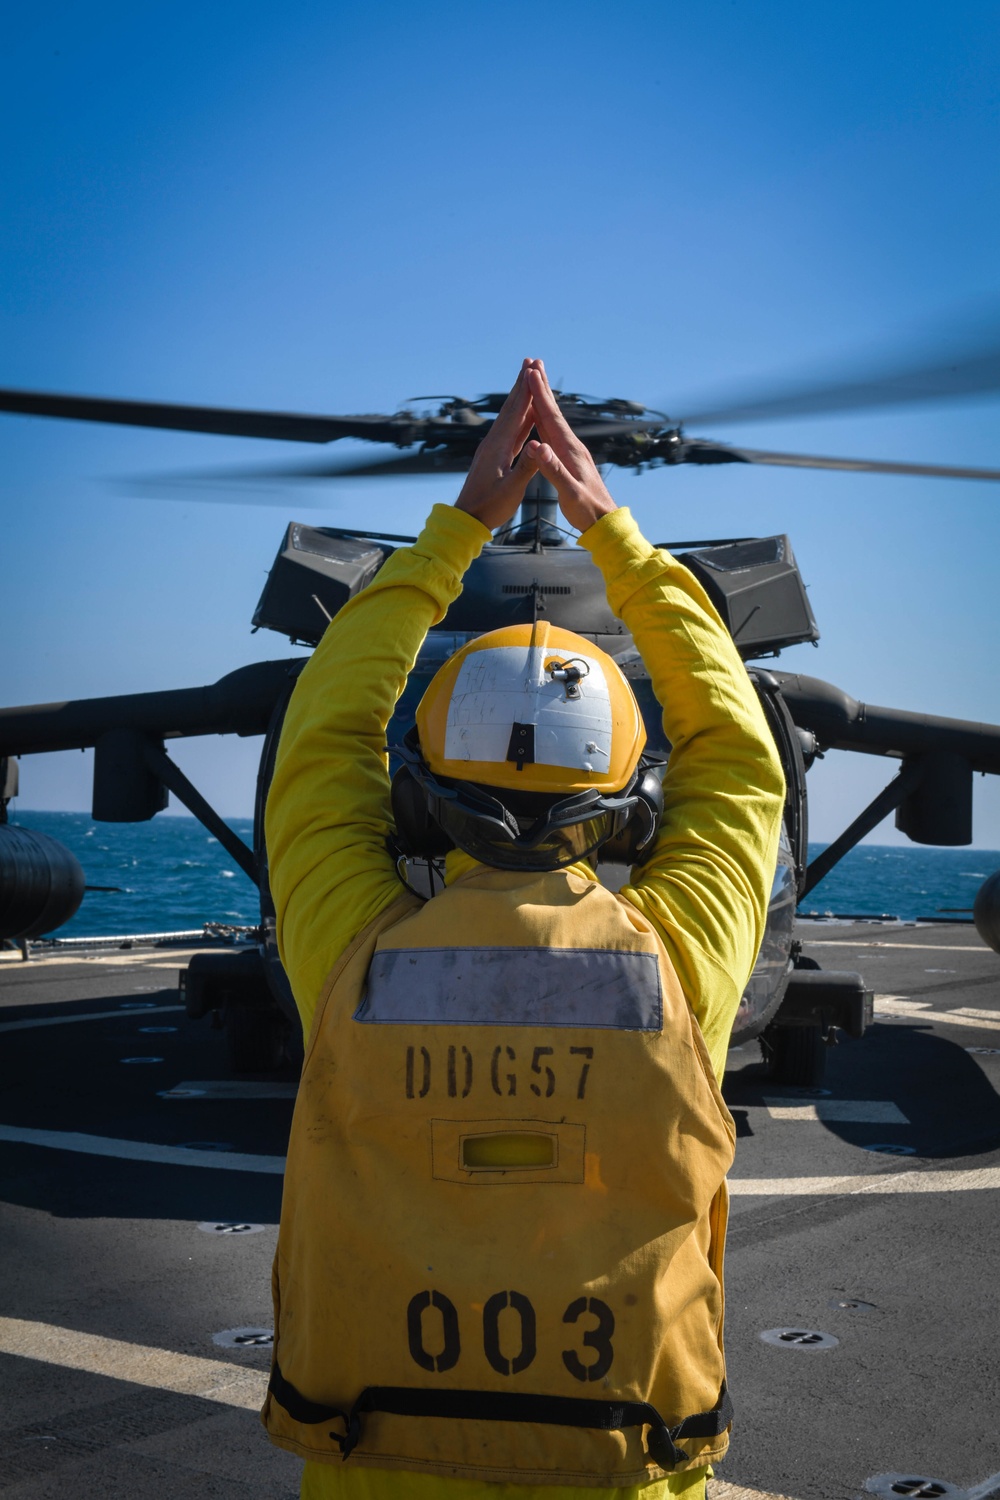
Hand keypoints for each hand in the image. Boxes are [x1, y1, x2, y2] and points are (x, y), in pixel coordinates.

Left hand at [454, 359, 540, 531]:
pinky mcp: (495, 456)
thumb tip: (542, 448)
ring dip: (521, 398)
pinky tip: (527, 415)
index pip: (515, 413)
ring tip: (530, 380)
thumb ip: (527, 468)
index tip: (533, 369)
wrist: (468, 519)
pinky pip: (511, 432)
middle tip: (529, 362)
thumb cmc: (489, 507)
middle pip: (511, 408)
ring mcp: (493, 448)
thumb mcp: (511, 490)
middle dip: (522, 384)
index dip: (526, 390)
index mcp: (498, 447)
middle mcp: (494, 442)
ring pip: (511, 418)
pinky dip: (521, 419)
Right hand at [522, 362, 616, 531]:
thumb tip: (536, 446)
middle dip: (543, 389)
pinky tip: (539, 417)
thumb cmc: (586, 510)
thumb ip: (552, 470)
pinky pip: (551, 434)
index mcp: (570, 451)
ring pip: (552, 421)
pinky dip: (543, 420)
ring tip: (535, 383)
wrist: (603, 522)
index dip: (540, 396)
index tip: (531, 374)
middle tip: (534, 364)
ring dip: (543, 401)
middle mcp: (571, 446)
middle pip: (553, 412)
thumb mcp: (569, 493)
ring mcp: (570, 452)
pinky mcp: (568, 460)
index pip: (552, 417)